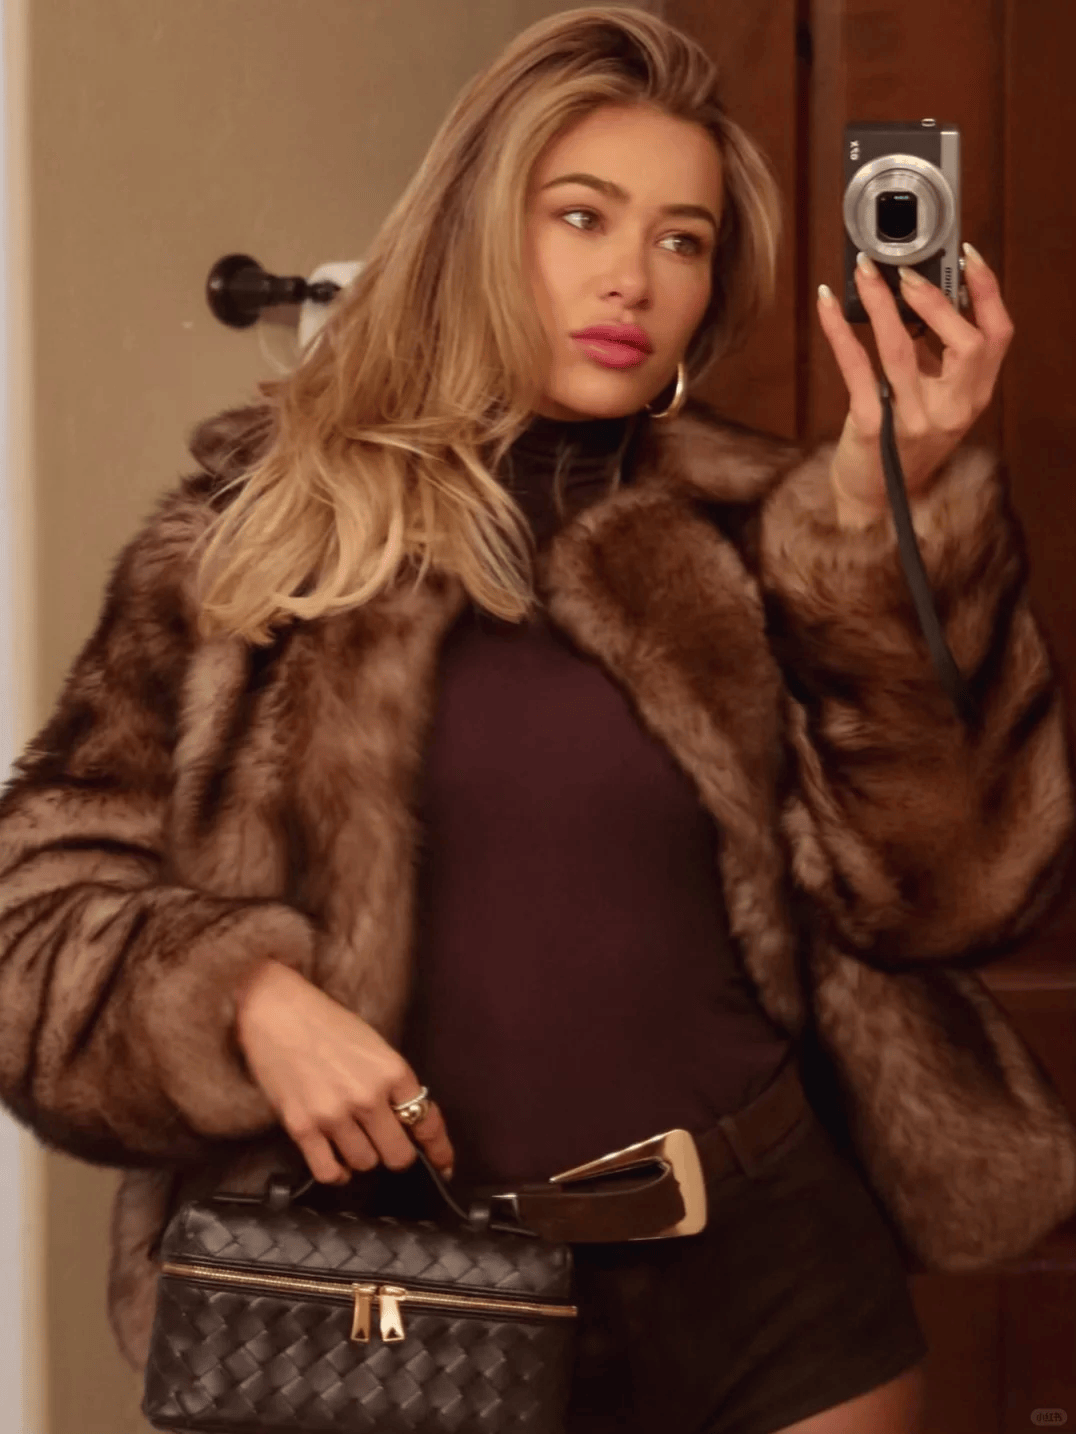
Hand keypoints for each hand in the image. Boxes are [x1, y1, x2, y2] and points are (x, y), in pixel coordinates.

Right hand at [234, 959, 454, 1183]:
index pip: (427, 1123)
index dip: (439, 1151)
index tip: (444, 1166)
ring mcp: (333, 1114)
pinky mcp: (302, 1127)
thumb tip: (407, 1121)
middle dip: (398, 1155)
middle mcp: (367, 1096)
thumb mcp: (374, 1046)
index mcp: (393, 1071)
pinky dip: (337, 1174)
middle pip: (398, 1155)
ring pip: (365, 1164)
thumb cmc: (327, 1023)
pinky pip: (328, 1171)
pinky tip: (338, 1162)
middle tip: (387, 1145)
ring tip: (355, 1141)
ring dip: (364, 1158)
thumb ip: (392, 1084)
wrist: (276, 1010)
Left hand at [816, 244, 1014, 526]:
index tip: (967, 255)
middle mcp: (952, 410)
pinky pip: (857, 368)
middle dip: (936, 299)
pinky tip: (827, 303)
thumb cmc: (901, 445)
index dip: (987, 291)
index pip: (997, 336)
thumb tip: (917, 297)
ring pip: (902, 350)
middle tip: (904, 271)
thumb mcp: (934, 402)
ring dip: (880, 303)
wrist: (873, 501)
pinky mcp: (872, 427)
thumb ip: (935, 359)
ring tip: (863, 271)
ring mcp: (914, 420)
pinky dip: (839, 330)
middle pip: (967, 343)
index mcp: (973, 397)